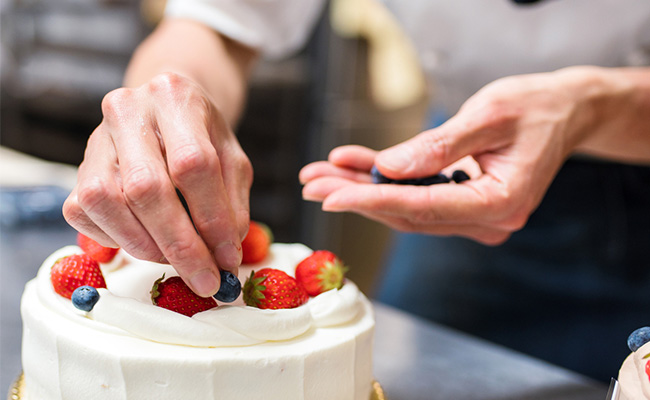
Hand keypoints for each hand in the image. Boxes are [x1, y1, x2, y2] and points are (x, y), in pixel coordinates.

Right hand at [63, 72, 251, 295]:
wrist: (167, 109)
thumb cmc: (204, 137)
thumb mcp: (232, 160)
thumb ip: (232, 204)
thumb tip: (223, 255)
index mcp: (175, 98)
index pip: (192, 164)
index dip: (212, 219)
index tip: (227, 258)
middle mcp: (128, 110)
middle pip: (146, 188)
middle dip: (180, 245)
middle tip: (205, 279)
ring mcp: (96, 138)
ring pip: (108, 203)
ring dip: (147, 246)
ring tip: (178, 260)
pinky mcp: (78, 167)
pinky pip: (85, 213)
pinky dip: (118, 239)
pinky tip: (147, 240)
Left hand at [300, 71, 590, 244]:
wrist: (566, 111)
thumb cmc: (536, 107)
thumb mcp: (489, 115)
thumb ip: (439, 146)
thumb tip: (388, 169)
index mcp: (499, 203)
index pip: (422, 207)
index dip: (372, 201)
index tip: (330, 196)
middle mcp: (486, 220)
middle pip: (407, 212)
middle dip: (355, 196)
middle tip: (312, 182)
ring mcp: (474, 215)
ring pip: (405, 206)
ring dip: (362, 189)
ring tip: (320, 174)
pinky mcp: (463, 204)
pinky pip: (416, 195)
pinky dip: (384, 180)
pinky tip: (353, 165)